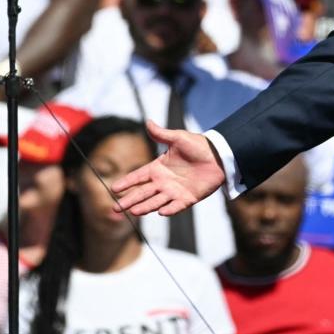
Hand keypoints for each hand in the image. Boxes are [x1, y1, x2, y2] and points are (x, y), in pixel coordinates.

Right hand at [111, 120, 225, 215]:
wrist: (219, 155)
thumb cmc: (198, 146)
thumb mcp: (178, 138)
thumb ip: (162, 134)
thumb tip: (148, 121)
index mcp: (158, 168)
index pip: (138, 176)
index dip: (127, 182)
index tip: (114, 189)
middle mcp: (163, 182)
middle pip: (142, 193)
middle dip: (129, 200)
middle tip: (115, 209)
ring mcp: (175, 191)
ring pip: (156, 201)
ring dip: (145, 206)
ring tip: (133, 211)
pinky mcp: (188, 198)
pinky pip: (177, 206)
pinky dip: (170, 210)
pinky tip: (161, 212)